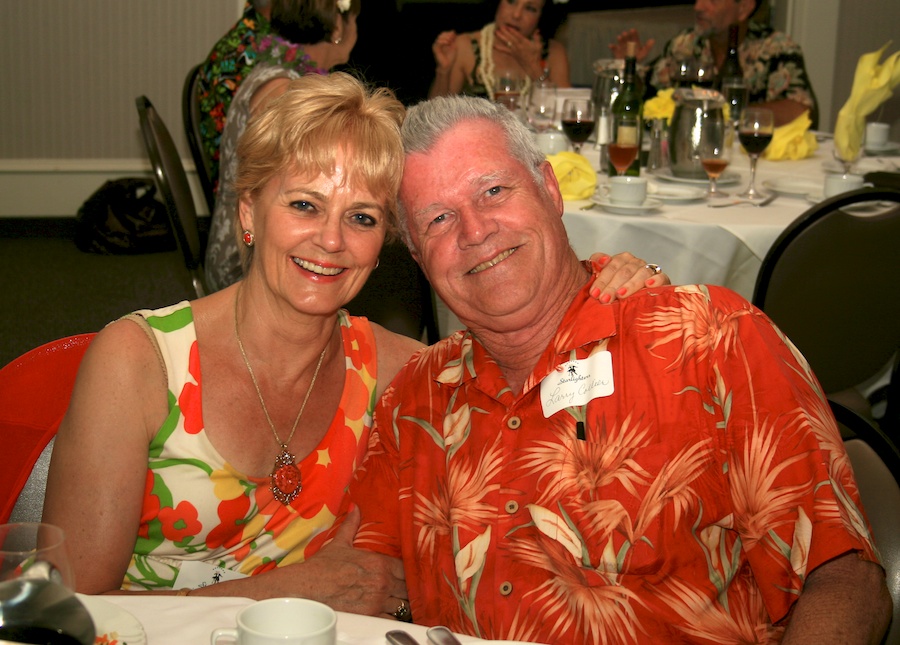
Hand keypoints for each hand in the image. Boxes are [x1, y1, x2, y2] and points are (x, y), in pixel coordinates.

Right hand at [285, 507, 407, 616]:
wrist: (306, 588)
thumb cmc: (322, 567)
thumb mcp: (340, 542)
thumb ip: (352, 525)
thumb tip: (355, 508)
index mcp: (379, 562)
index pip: (407, 569)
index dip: (408, 573)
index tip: (405, 576)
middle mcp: (382, 581)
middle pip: (408, 588)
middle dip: (406, 589)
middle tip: (402, 590)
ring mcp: (378, 600)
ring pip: (403, 605)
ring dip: (401, 604)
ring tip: (395, 603)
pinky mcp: (370, 616)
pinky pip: (392, 620)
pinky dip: (392, 618)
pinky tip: (387, 614)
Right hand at [432, 30, 458, 70]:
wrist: (447, 65)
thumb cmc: (451, 57)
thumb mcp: (454, 46)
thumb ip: (453, 39)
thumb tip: (453, 31)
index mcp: (442, 42)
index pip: (444, 34)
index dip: (449, 33)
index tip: (454, 34)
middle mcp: (438, 43)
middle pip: (442, 34)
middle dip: (447, 35)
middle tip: (452, 37)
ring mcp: (436, 45)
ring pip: (440, 37)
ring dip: (446, 38)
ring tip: (450, 41)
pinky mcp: (435, 49)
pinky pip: (438, 42)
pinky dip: (443, 41)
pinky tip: (448, 43)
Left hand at [494, 25, 543, 77]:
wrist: (532, 66)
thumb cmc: (536, 56)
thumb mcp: (538, 45)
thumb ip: (536, 37)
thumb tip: (537, 30)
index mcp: (525, 43)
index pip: (517, 35)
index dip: (512, 31)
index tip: (508, 26)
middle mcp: (518, 46)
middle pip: (510, 38)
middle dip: (505, 32)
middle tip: (500, 26)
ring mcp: (514, 50)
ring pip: (507, 42)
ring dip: (501, 37)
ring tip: (496, 32)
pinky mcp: (512, 54)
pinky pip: (505, 51)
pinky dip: (499, 48)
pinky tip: (494, 46)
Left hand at [588, 252, 669, 302]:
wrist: (635, 298)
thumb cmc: (615, 288)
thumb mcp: (603, 276)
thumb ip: (596, 264)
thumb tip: (601, 260)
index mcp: (622, 259)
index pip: (611, 265)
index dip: (602, 279)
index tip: (594, 293)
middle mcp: (636, 263)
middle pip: (624, 272)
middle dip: (612, 286)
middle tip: (604, 299)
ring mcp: (649, 270)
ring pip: (640, 274)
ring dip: (630, 285)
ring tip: (620, 295)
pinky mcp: (663, 279)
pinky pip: (661, 277)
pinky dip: (655, 280)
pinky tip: (648, 285)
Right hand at [608, 29, 654, 61]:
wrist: (629, 68)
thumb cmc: (637, 59)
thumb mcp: (643, 53)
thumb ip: (647, 47)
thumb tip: (653, 40)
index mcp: (634, 43)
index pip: (634, 37)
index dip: (634, 34)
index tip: (633, 30)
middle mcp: (628, 44)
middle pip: (627, 39)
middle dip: (626, 36)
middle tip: (625, 33)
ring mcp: (622, 48)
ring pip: (621, 43)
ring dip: (620, 40)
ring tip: (619, 37)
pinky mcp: (617, 53)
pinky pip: (614, 49)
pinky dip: (612, 47)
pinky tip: (611, 45)